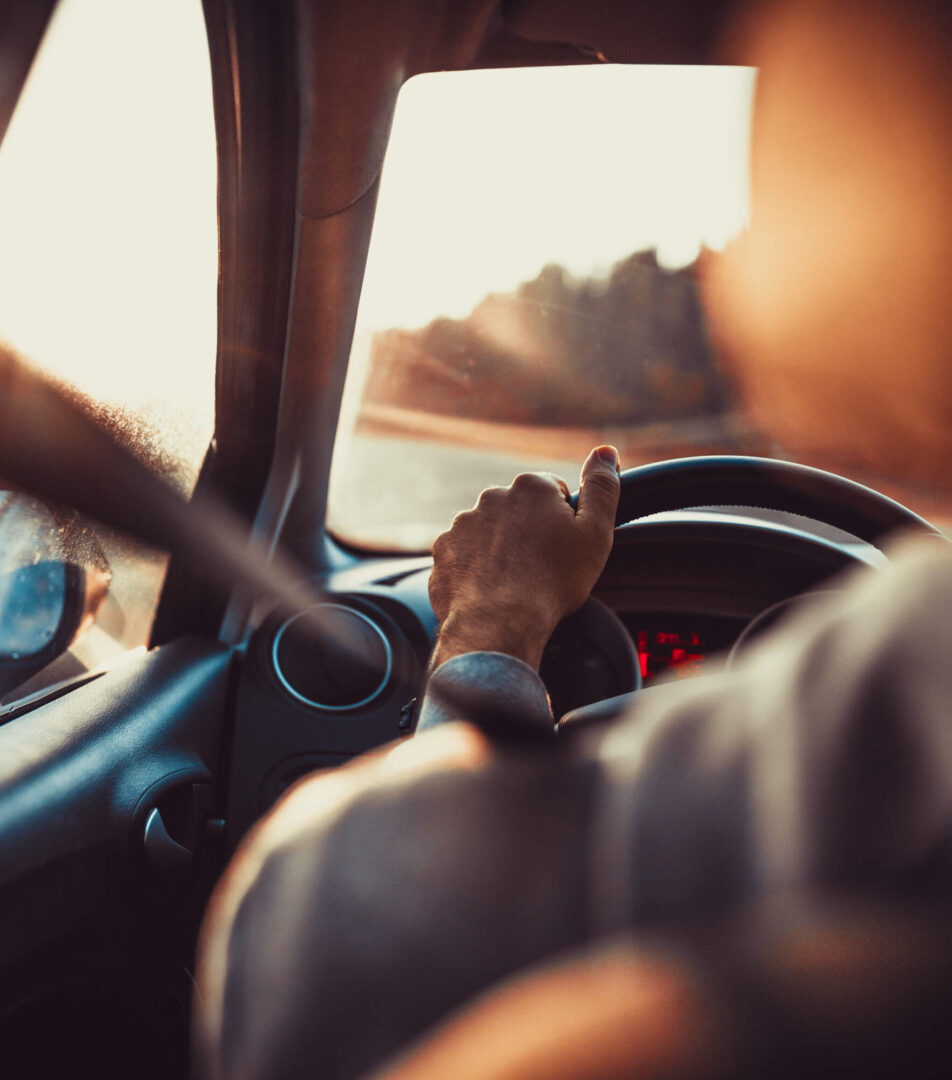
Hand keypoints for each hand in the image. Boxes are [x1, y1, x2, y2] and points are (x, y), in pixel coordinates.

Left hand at [428, 446, 620, 670]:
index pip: (553, 493)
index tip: (564, 548)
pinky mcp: (443, 552)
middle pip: (519, 512)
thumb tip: (605, 452)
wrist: (498, 622)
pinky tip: (490, 590)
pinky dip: (476, 570)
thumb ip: (602, 487)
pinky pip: (465, 556)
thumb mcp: (595, 533)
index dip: (564, 523)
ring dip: (501, 551)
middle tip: (541, 568)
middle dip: (530, 533)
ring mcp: (462, 524)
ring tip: (514, 583)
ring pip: (490, 533)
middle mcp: (492, 497)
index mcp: (531, 487)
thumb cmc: (552, 581)